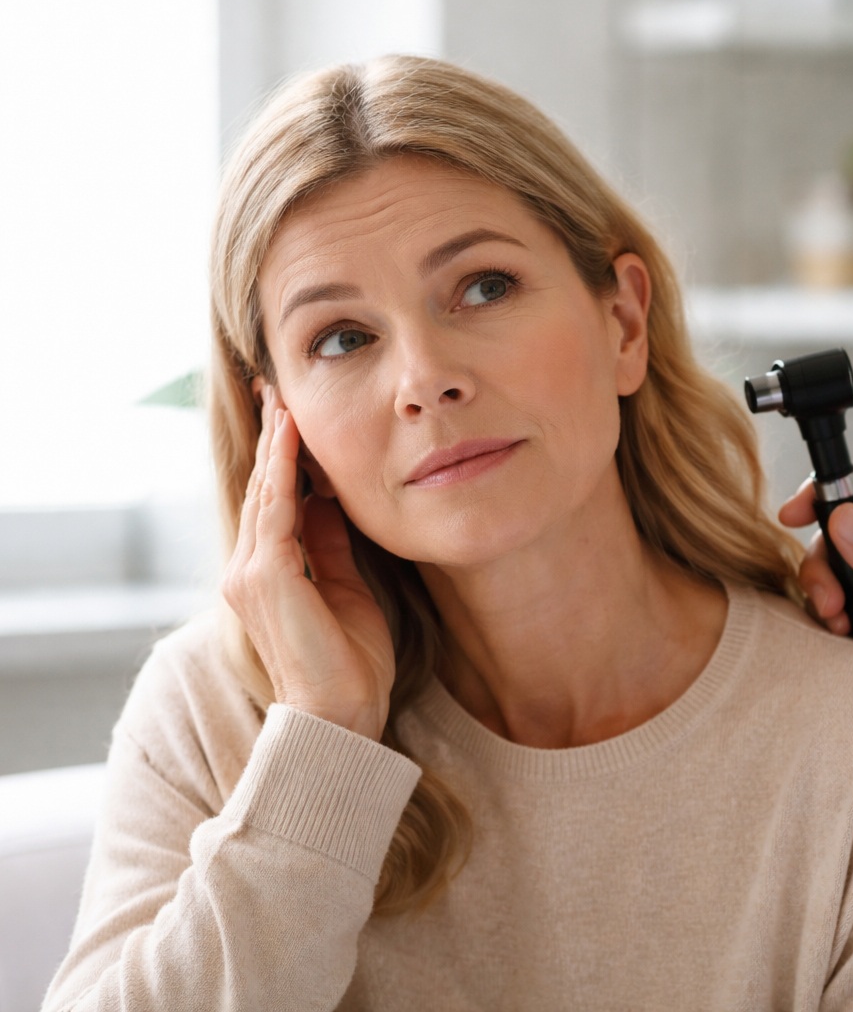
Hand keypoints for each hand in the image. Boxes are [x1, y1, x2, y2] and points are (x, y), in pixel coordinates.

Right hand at [222, 383, 394, 740]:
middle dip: (272, 438)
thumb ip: (331, 546)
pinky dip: (284, 470)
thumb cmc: (349, 664)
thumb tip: (332, 502)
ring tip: (284, 399)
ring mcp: (250, 573)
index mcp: (267, 573)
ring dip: (276, 443)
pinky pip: (275, 510)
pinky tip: (292, 437)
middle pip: (262, 488)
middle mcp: (248, 569)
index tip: (293, 416)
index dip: (283, 458)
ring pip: (264, 492)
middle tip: (279, 389)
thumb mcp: (347, 589)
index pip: (274, 502)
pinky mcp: (265, 577)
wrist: (340, 716)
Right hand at [780, 468, 852, 793]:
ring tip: (842, 630)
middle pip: (849, 531)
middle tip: (830, 604)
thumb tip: (842, 516)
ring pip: (845, 571)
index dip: (830, 493)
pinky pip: (851, 605)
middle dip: (828, 565)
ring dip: (833, 598)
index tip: (792, 515)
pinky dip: (843, 622)